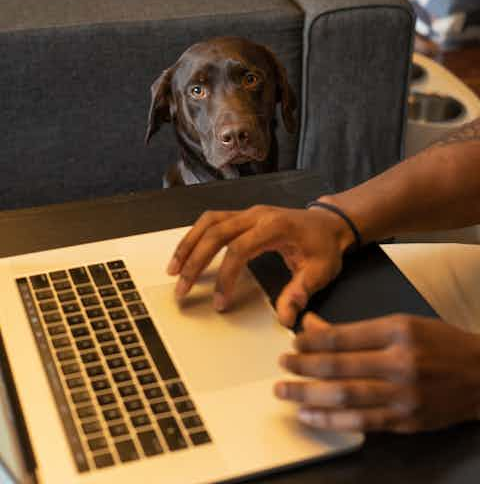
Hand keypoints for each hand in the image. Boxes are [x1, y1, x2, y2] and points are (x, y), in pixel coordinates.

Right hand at [167, 205, 352, 326]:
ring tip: (173, 270)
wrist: (329, 223)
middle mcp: (256, 214)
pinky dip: (195, 236)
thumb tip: (285, 317)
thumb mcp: (321, 272)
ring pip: (208, 222)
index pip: (239, 249)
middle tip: (181, 289)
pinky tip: (185, 254)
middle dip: (194, 261)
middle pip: (215, 232)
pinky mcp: (242, 216)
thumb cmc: (324, 246)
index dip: (226, 276)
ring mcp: (247, 212)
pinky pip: (212, 221)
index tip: (220, 303)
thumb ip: (300, 292)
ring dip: (188, 245)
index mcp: (274, 226)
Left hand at [275, 312, 479, 432]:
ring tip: (284, 391)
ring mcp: (403, 395)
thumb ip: (356, 328)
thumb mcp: (401, 323)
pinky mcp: (405, 420)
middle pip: (339, 366)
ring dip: (308, 394)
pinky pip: (360, 422)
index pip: (343, 336)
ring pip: (344, 396)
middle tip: (282, 364)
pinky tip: (310, 415)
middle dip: (303, 366)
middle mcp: (400, 362)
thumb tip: (313, 325)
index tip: (294, 341)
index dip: (312, 340)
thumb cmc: (440, 343)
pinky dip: (331, 419)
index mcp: (398, 330)